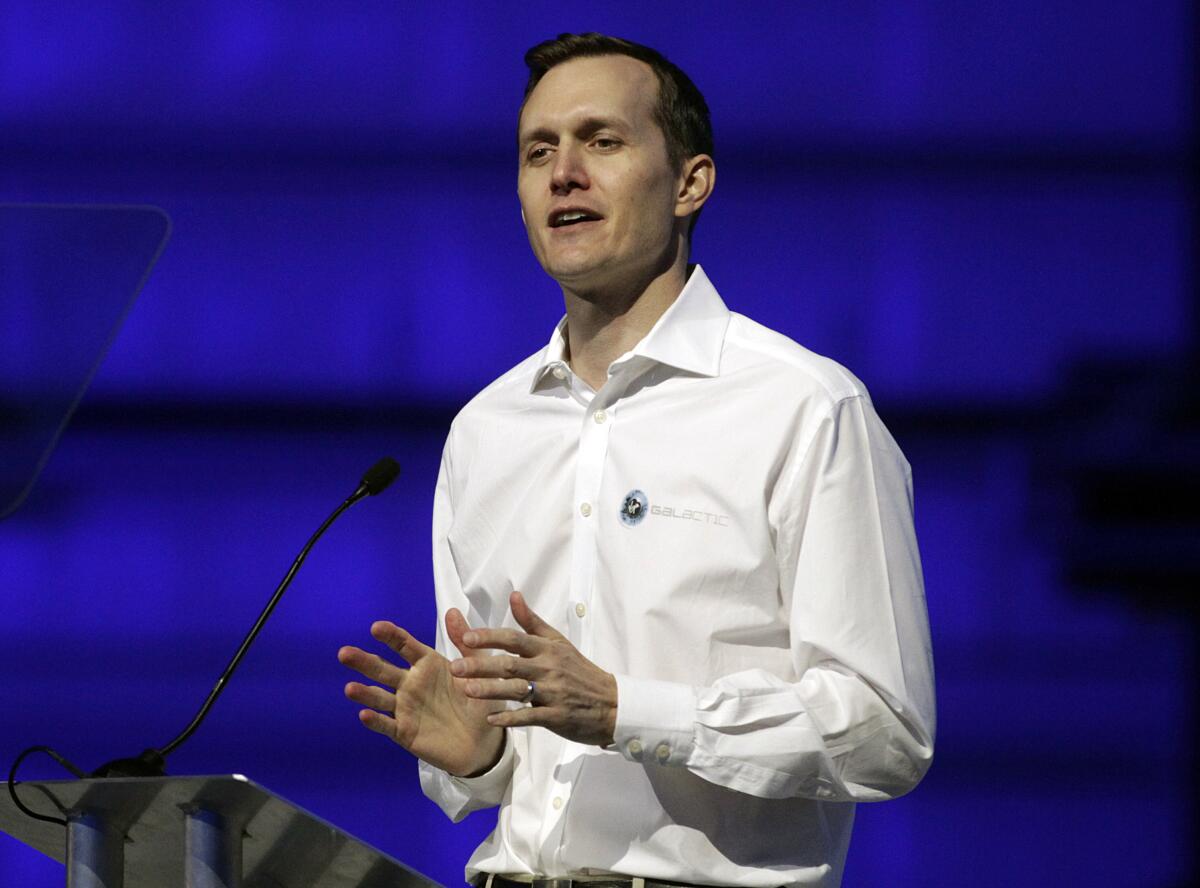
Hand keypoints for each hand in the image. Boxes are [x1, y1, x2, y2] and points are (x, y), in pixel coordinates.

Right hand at [337, 610, 505, 776]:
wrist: (485, 742)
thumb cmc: (480, 701)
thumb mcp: (477, 669)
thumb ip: (464, 643)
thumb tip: (452, 610)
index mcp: (427, 665)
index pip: (405, 646)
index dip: (391, 637)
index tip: (376, 627)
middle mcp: (411, 684)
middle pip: (383, 670)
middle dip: (364, 661)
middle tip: (344, 652)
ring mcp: (405, 708)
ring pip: (379, 697)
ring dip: (364, 693)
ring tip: (349, 688)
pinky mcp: (405, 732)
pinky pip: (387, 725)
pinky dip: (376, 721)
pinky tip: (364, 714)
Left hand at [451, 591, 617, 746]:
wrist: (612, 703)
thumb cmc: (580, 670)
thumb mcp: (558, 642)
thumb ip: (532, 621)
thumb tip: (514, 595)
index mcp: (548, 649)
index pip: (515, 638)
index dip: (490, 637)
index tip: (466, 637)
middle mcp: (549, 668)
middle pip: (510, 664)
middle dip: (481, 665)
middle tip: (455, 667)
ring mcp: (553, 693)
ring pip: (517, 690)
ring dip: (490, 690)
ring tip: (466, 690)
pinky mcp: (556, 716)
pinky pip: (529, 717)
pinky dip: (510, 718)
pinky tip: (490, 719)